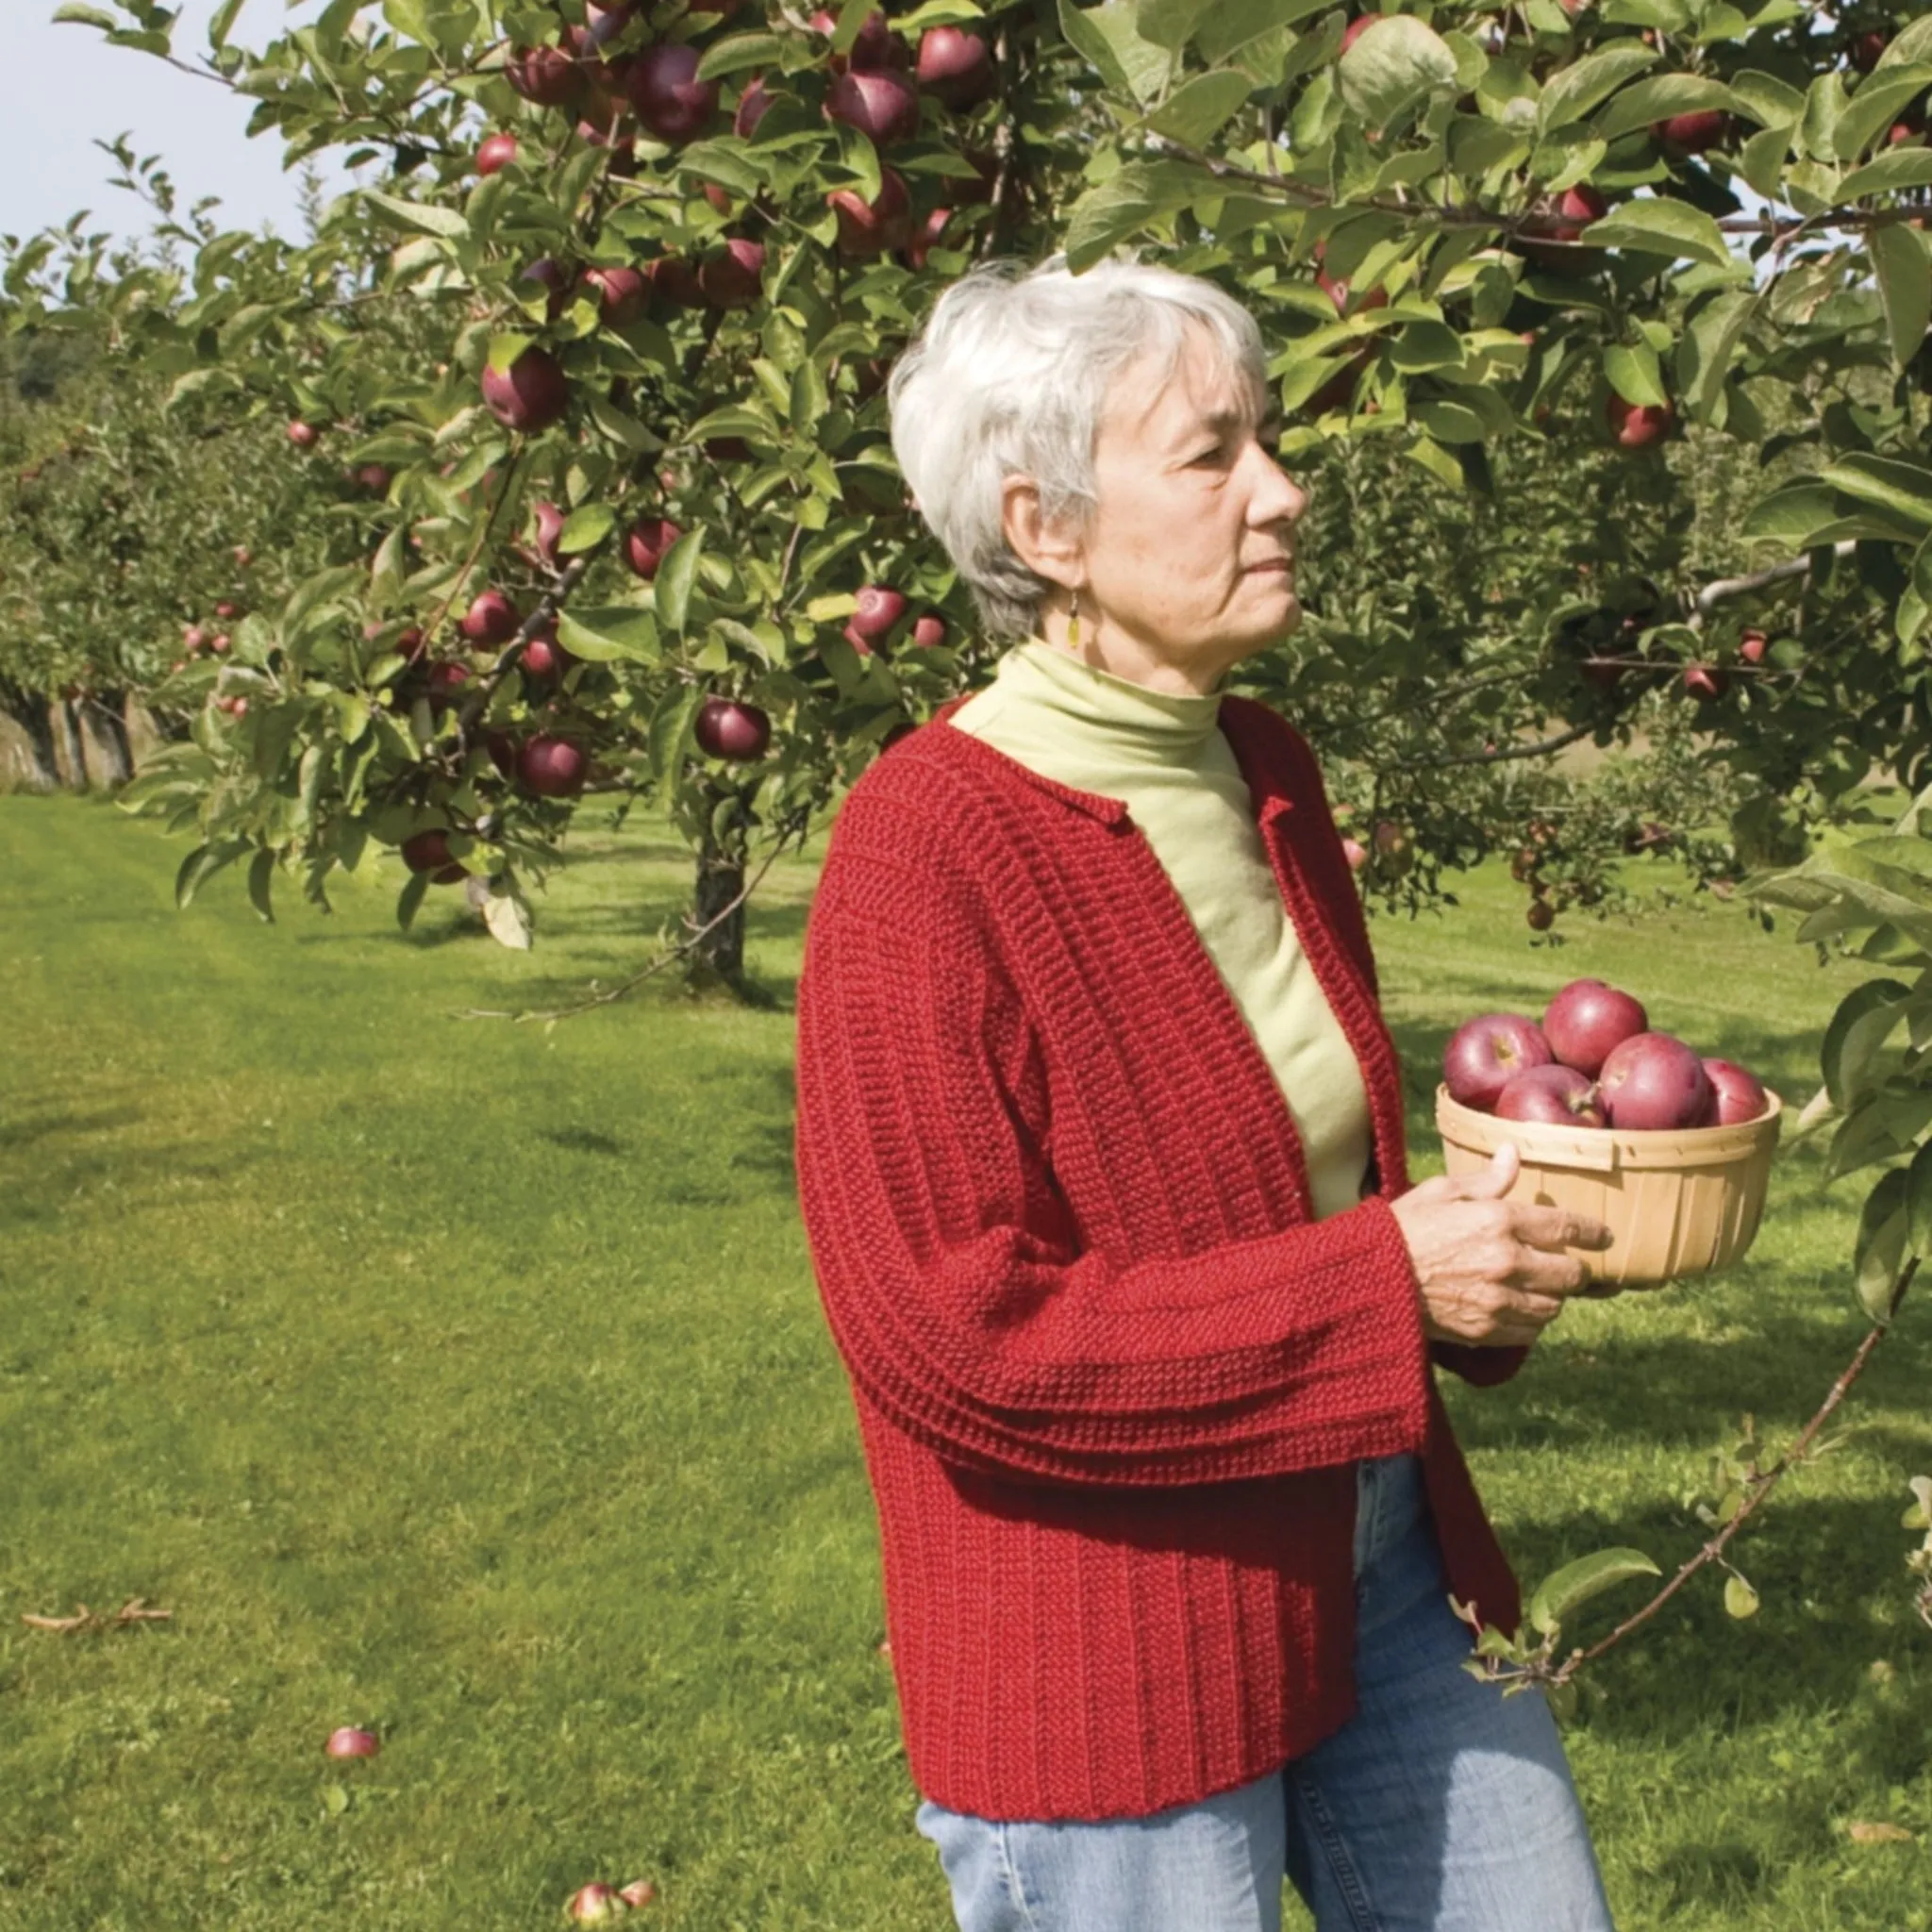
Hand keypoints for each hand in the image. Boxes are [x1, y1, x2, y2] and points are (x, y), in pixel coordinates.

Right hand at [1389, 1143, 1613, 1348]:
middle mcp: (1506, 1262)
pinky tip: (1519, 1309)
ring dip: (1553, 1297)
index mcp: (1498, 1220)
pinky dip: (1532, 1321)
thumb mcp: (1440, 1192)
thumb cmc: (1403, 1229)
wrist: (1371, 1279)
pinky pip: (1530, 1331)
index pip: (1565, 1228)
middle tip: (1571, 1267)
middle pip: (1570, 1274)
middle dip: (1576, 1270)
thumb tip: (1513, 1154)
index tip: (1603, 1235)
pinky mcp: (1486, 1330)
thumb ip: (1485, 1180)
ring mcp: (1498, 1300)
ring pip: (1554, 1306)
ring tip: (1542, 1289)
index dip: (1592, 1232)